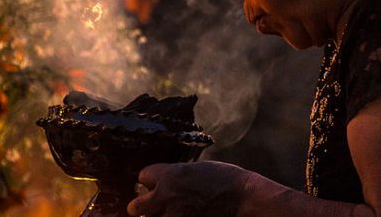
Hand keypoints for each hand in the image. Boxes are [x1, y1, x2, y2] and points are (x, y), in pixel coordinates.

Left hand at [127, 161, 252, 216]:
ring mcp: (174, 216)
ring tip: (175, 212)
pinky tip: (187, 215)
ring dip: (159, 216)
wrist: (245, 199)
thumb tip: (161, 185)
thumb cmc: (227, 181)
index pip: (142, 177)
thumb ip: (176, 176)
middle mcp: (167, 195)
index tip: (157, 185)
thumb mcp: (198, 169)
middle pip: (135, 206)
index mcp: (171, 175)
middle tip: (154, 207)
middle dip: (144, 206)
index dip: (150, 182)